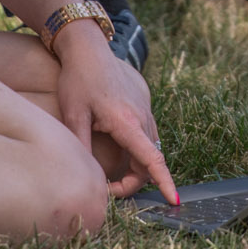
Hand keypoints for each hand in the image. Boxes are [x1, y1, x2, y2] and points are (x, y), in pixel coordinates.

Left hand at [52, 29, 178, 203]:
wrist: (88, 48)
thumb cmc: (78, 80)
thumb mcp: (73, 115)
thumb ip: (82, 146)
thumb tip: (86, 177)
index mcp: (127, 122)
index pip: (151, 160)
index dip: (164, 182)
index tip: (174, 200)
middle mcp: (142, 117)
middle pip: (148, 163)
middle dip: (132, 183)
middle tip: (105, 188)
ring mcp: (145, 110)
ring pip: (149, 150)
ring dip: (135, 167)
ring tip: (108, 174)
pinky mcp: (143, 105)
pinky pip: (147, 136)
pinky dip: (137, 151)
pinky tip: (114, 148)